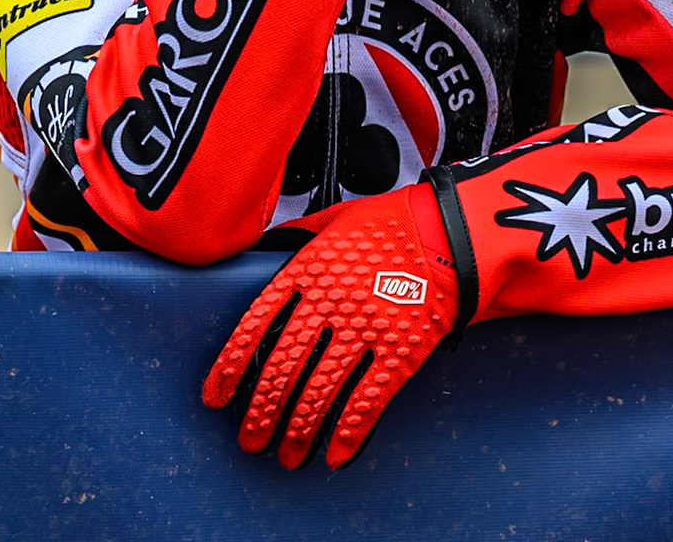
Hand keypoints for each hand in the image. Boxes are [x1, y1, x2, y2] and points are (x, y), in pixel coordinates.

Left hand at [203, 186, 458, 469]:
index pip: (254, 326)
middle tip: (251, 440)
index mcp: (308, 271)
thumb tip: (268, 248)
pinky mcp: (401, 350)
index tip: (216, 397)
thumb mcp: (338, 217)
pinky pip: (368, 399)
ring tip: (287, 455)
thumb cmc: (397, 220)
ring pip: (320, 392)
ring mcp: (366, 330)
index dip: (231, 367)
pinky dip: (350, 432)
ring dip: (299, 431)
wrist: (455, 228)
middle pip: (283, 369)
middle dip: (262, 413)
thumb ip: (300, 237)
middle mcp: (330, 304)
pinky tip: (336, 454)